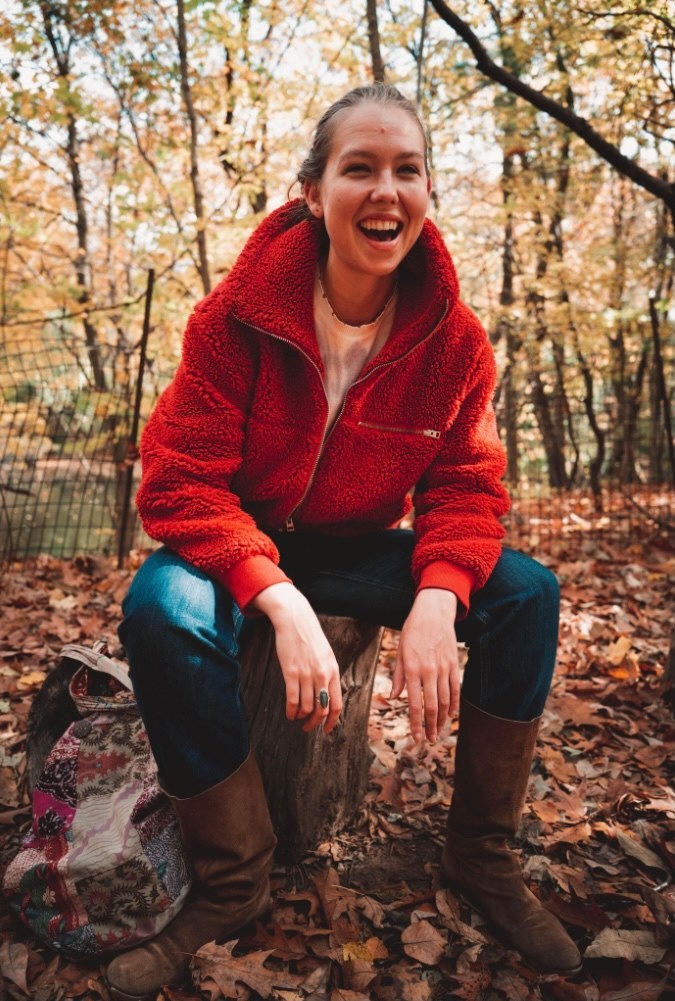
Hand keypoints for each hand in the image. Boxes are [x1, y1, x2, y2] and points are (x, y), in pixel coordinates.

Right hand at [252, 583, 342, 732]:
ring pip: (307, 707)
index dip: (332, 721)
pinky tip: (289, 713)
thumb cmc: (310, 637)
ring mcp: (306, 674)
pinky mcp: (291, 672)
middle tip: (308, 728)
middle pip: (322, 709)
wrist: (295, 619)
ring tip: (297, 719)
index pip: (337, 704)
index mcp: (333, 671)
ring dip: (302, 718)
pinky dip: (291, 711)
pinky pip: (293, 699)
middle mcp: (322, 675)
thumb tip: (326, 695)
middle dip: (315, 723)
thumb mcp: (326, 655)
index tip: (326, 730)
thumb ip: (328, 674)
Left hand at [391, 588, 459, 742]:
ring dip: (442, 719)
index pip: (416, 704)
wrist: (434, 612)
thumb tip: (395, 697)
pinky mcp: (454, 665)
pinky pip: (455, 689)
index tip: (416, 737)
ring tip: (438, 732)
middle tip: (428, 740)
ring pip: (445, 701)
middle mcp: (430, 671)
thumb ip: (398, 676)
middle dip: (430, 727)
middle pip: (433, 707)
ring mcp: (444, 668)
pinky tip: (450, 715)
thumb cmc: (413, 631)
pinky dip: (453, 704)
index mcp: (413, 669)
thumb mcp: (400, 652)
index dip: (416, 723)